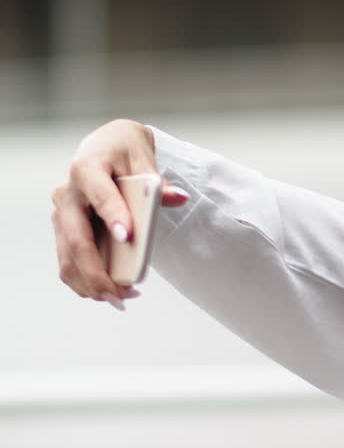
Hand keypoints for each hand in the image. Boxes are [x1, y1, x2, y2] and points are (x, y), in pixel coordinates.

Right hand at [51, 119, 190, 310]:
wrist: (104, 148)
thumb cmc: (124, 153)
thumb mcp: (143, 159)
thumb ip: (158, 183)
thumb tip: (178, 197)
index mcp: (86, 170)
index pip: (100, 195)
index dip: (113, 215)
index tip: (126, 237)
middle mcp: (67, 195)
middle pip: (76, 240)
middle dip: (97, 272)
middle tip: (123, 294)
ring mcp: (62, 215)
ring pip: (67, 258)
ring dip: (92, 284)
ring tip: (122, 298)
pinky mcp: (64, 231)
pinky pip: (69, 262)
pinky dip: (87, 281)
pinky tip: (112, 291)